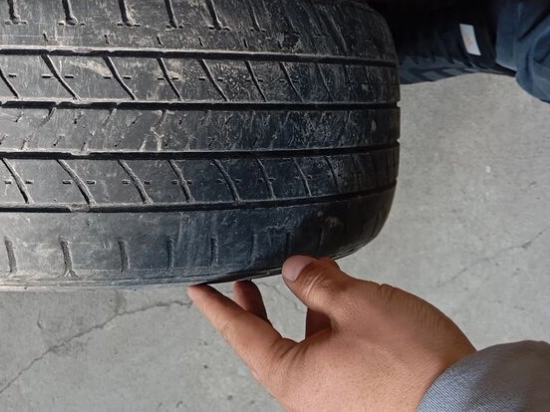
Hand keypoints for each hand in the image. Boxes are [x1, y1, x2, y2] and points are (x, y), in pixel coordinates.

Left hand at [188, 256, 475, 411]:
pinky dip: (328, 329)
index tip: (198, 288)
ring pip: (304, 348)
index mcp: (292, 379)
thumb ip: (317, 283)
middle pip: (268, 344)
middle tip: (244, 279)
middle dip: (257, 308)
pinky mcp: (360, 397)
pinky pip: (331, 358)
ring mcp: (334, 399)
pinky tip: (341, 302)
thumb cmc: (412, 363)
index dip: (218, 306)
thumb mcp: (356, 305)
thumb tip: (294, 269)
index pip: (241, 335)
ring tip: (309, 275)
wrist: (468, 404)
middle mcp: (307, 396)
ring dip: (303, 313)